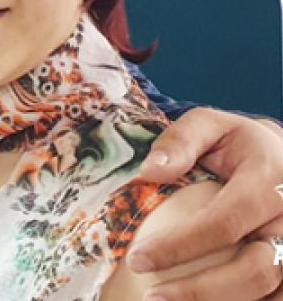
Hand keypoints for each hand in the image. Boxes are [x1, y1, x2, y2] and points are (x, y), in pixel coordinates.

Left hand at [128, 108, 282, 298]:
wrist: (282, 158)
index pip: (223, 223)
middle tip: (153, 296)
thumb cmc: (238, 143)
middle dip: (201, 290)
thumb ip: (181, 140)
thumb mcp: (211, 125)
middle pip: (253, 270)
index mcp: (268, 181)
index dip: (180, 246)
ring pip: (270, 291)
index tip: (139, 258)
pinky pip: (277, 297)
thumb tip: (150, 171)